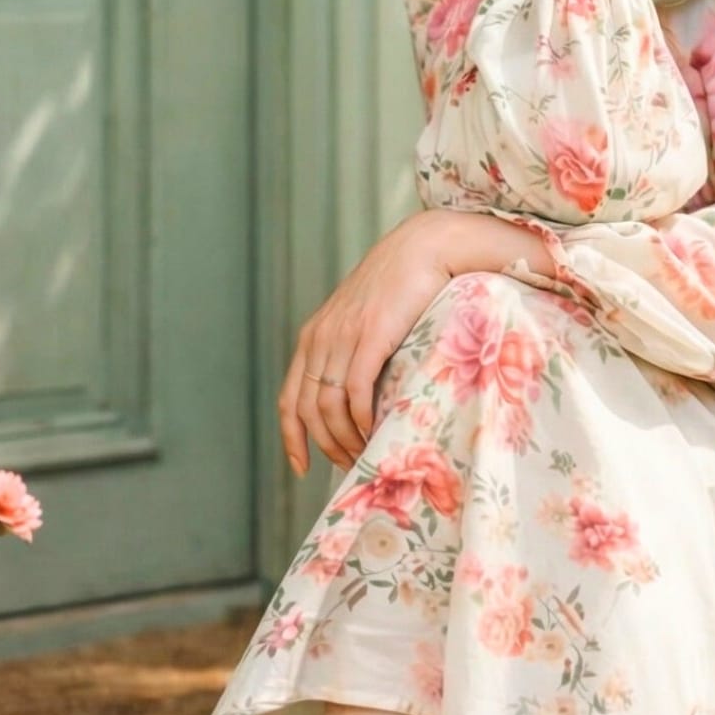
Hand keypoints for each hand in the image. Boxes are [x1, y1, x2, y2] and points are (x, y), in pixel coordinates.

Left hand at [277, 209, 454, 476]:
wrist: (424, 247)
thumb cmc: (400, 284)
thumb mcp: (362, 317)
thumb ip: (350, 349)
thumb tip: (355, 396)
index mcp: (314, 335)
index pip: (290, 399)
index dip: (292, 438)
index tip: (302, 467)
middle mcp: (321, 337)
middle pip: (309, 410)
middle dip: (325, 446)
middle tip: (351, 466)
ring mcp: (344, 336)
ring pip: (330, 407)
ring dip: (345, 439)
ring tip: (367, 455)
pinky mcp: (371, 335)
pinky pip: (356, 391)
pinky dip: (362, 420)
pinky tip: (376, 433)